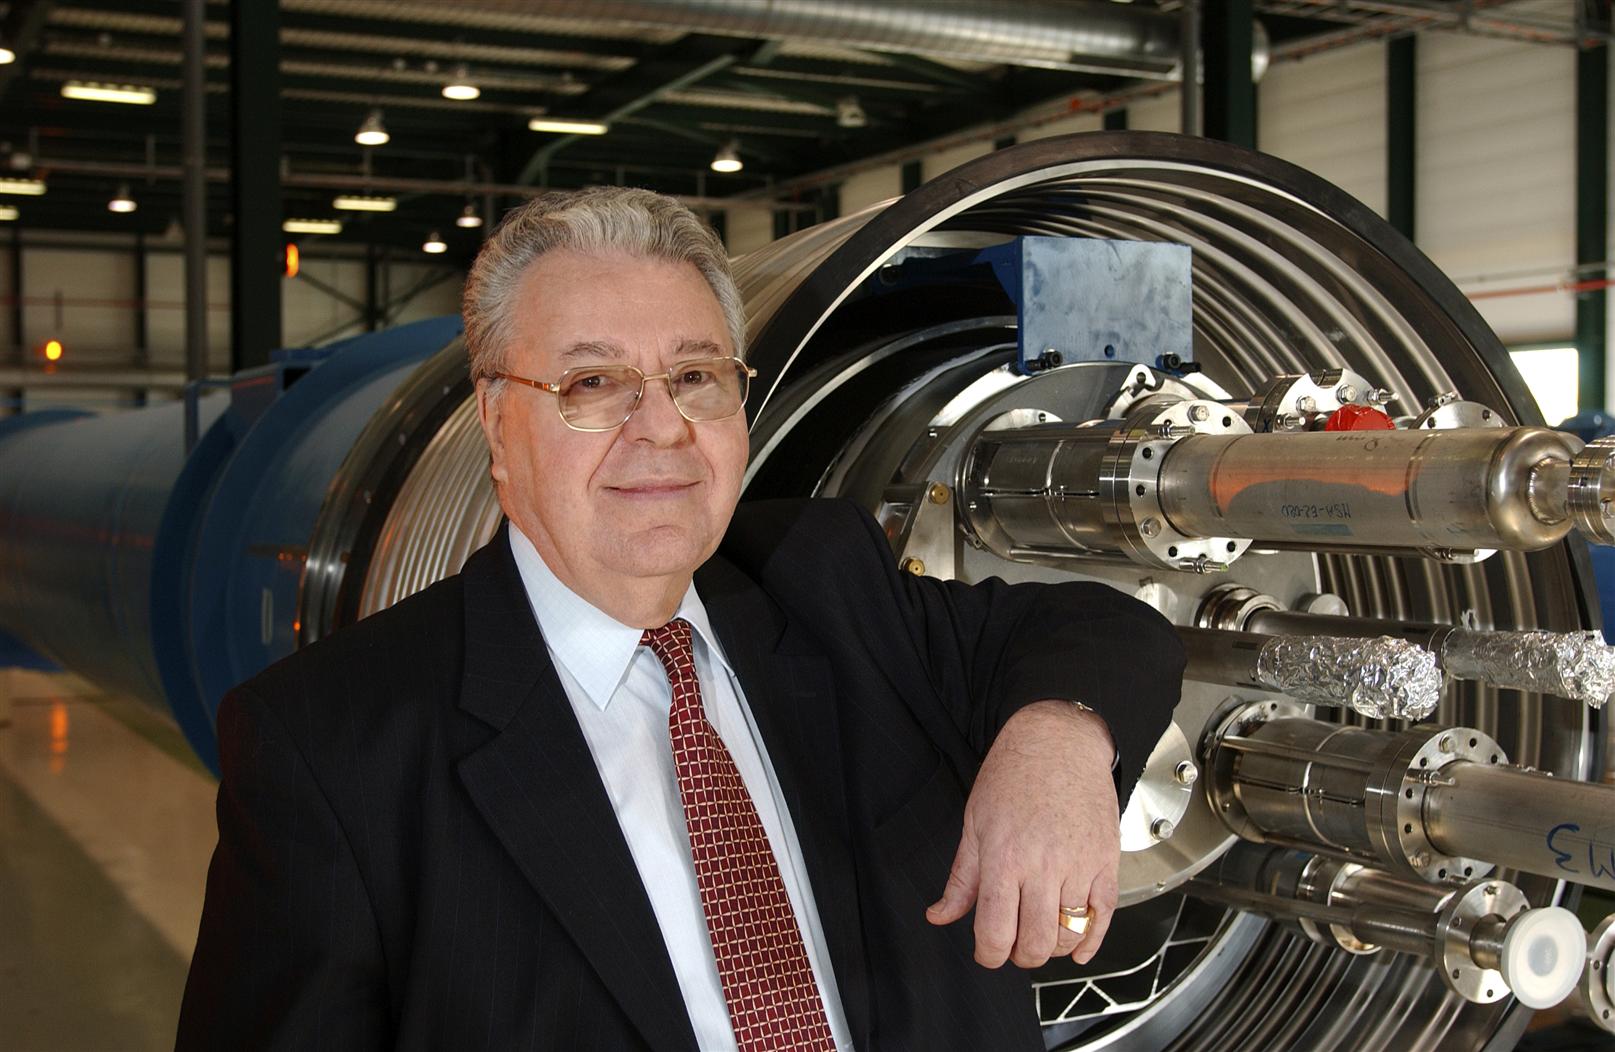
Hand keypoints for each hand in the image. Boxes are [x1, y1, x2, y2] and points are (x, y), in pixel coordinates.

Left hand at [925, 700, 1118, 968]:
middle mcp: (1043, 866)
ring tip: (1038, 936)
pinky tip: (1076, 948)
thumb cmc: (1013, 775)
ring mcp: (1079, 865)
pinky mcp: (1105, 862)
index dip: (987, 955)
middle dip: (1018, 956)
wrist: (1060, 741)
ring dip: (1050, 948)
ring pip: (1068, 935)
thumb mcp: (975, 822)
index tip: (985, 952)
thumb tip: (939, 915)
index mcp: (1003, 858)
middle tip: (1011, 945)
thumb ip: (961, 877)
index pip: (995, 932)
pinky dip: (1090, 942)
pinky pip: (1103, 917)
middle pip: (1033, 943)